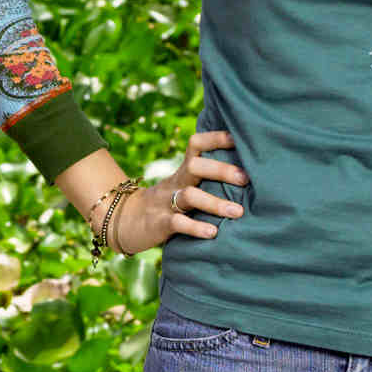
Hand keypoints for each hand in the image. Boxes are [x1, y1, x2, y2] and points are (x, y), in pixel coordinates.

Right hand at [106, 130, 246, 253]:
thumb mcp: (182, 187)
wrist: (124, 222)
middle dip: (222, 171)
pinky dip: (196, 227)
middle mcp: (174, 182)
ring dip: (215, 203)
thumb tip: (247, 176)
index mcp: (183, 171)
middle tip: (246, 179)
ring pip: (189, 195)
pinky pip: (177, 223)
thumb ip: (205, 181)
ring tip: (237, 212)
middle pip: (196, 166)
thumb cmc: (166, 204)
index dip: (216, 138)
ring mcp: (165, 203)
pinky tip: (213, 233)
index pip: (196, 144)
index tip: (239, 140)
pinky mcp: (158, 223)